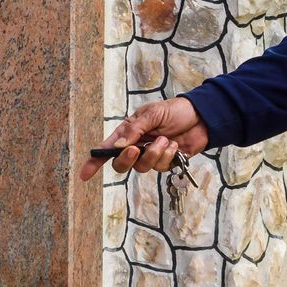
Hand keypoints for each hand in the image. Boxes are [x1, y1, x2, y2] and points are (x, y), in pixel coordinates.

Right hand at [80, 96, 209, 179]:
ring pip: (142, 167)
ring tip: (166, 140)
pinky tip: (174, 146)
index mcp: (127, 133)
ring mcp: (150, 156)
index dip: (94, 163)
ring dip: (154, 154)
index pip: (106, 150)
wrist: (202, 117)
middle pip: (121, 164)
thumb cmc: (174, 111)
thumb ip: (134, 130)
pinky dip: (167, 156)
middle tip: (137, 149)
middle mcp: (136, 146)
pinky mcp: (166, 162)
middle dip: (127, 159)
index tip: (84, 175)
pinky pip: (160, 167)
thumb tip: (118, 146)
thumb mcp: (151, 114)